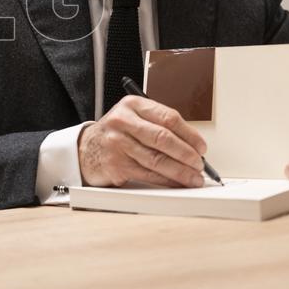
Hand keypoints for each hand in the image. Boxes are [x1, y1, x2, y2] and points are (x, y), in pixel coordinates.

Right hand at [78, 95, 206, 187]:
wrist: (86, 148)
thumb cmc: (116, 133)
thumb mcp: (134, 118)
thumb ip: (159, 125)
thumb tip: (192, 145)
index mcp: (132, 105)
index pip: (168, 117)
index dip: (189, 134)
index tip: (201, 147)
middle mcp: (123, 122)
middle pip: (163, 139)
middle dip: (187, 154)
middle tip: (200, 164)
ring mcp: (117, 143)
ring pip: (157, 160)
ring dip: (180, 171)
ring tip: (194, 178)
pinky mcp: (116, 164)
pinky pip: (148, 174)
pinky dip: (166, 181)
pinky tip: (177, 183)